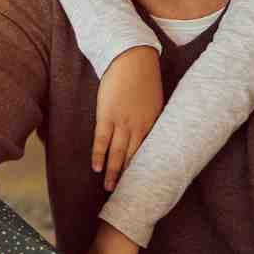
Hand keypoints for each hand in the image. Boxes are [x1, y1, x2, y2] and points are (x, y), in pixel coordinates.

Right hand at [94, 47, 162, 190]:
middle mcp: (140, 127)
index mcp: (154, 124)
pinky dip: (99, 155)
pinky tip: (97, 167)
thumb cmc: (144, 78)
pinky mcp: (107, 115)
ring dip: (114, 172)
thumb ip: (153, 119)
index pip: (149, 154)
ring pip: (118, 153)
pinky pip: (102, 140)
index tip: (144, 186)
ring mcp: (123, 122)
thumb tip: (149, 135)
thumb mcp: (156, 102)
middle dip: (129, 178)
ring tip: (110, 188)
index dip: (145, 171)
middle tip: (126, 195)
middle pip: (134, 158)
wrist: (132, 58)